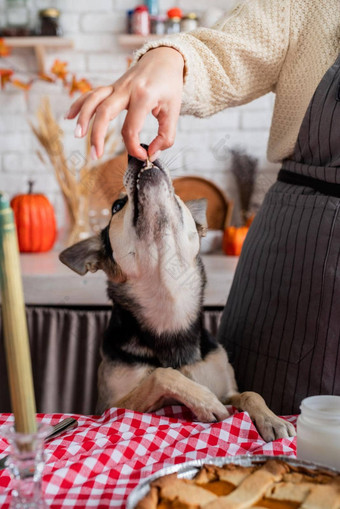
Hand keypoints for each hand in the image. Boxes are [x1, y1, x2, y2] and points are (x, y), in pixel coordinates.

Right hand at [66, 47, 184, 160]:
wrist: (163, 58)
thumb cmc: (169, 86)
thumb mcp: (174, 112)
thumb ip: (166, 136)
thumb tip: (152, 153)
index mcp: (144, 96)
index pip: (131, 129)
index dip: (135, 148)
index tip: (143, 156)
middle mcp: (126, 89)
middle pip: (105, 112)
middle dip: (97, 136)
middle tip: (96, 155)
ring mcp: (116, 86)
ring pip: (93, 100)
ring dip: (83, 118)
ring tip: (78, 136)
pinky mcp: (111, 86)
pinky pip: (91, 94)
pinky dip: (79, 104)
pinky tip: (69, 117)